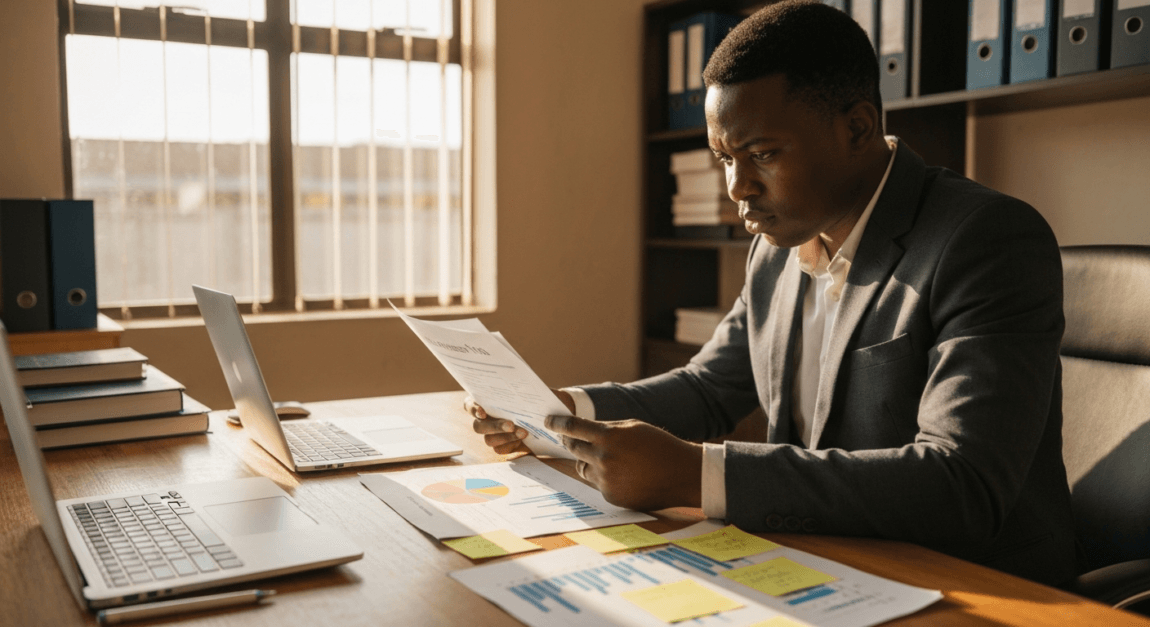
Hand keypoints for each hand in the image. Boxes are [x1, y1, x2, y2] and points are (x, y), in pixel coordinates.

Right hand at [465, 389, 575, 454]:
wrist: (545, 416)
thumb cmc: (533, 398)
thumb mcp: (531, 390)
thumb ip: (526, 388)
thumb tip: (528, 386)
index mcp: (484, 402)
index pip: (469, 405)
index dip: (473, 408)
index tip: (483, 411)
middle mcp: (484, 419)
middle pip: (478, 426)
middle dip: (495, 426)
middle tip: (511, 424)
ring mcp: (491, 434)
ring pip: (489, 440)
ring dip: (505, 437)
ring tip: (523, 433)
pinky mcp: (501, 445)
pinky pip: (499, 449)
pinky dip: (510, 445)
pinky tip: (522, 441)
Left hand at [545, 415, 702, 510]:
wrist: (682, 474)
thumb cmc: (660, 446)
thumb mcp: (634, 427)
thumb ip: (608, 429)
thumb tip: (585, 431)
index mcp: (609, 437)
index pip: (573, 428)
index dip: (558, 423)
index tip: (548, 420)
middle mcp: (603, 459)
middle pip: (573, 448)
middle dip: (570, 442)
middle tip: (570, 438)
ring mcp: (606, 480)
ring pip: (584, 468)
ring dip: (589, 462)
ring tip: (611, 459)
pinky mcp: (611, 497)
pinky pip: (598, 484)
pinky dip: (606, 478)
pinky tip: (625, 476)